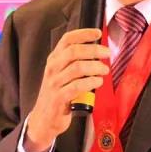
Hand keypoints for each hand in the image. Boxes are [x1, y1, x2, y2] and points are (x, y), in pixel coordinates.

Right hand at [25, 28, 109, 151]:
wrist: (43, 119)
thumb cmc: (57, 94)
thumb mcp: (62, 74)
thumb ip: (75, 62)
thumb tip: (97, 51)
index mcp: (54, 59)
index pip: (67, 39)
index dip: (83, 33)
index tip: (97, 32)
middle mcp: (53, 68)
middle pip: (74, 51)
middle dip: (94, 50)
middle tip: (107, 53)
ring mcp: (54, 83)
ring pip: (77, 67)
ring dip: (95, 67)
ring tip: (104, 70)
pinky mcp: (59, 98)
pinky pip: (77, 86)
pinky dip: (91, 82)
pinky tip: (98, 82)